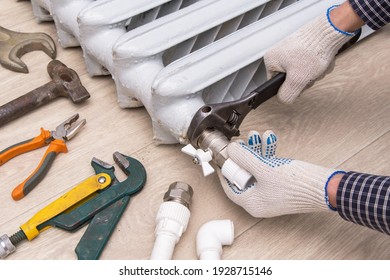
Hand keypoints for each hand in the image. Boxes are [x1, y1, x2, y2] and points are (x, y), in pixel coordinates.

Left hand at [218, 130, 343, 217]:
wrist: (327, 187)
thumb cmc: (297, 184)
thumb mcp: (265, 168)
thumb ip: (244, 157)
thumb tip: (231, 150)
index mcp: (252, 203)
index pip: (229, 186)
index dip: (225, 168)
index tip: (223, 155)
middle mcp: (260, 201)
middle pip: (243, 175)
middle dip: (244, 155)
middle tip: (242, 142)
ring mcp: (271, 194)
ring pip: (257, 169)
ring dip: (257, 151)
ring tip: (258, 135)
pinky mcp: (281, 186)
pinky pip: (268, 169)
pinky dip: (268, 155)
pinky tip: (270, 139)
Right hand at [264, 5, 356, 103]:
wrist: (330, 30)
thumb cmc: (312, 50)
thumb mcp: (297, 79)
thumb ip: (288, 94)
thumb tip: (284, 99)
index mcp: (271, 60)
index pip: (276, 84)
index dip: (290, 87)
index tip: (300, 82)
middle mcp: (279, 53)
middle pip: (292, 78)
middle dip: (306, 79)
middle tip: (311, 72)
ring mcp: (292, 49)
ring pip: (303, 72)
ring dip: (314, 72)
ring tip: (318, 63)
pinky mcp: (304, 47)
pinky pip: (310, 64)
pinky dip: (318, 64)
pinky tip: (322, 59)